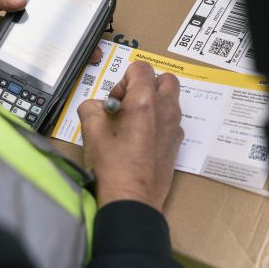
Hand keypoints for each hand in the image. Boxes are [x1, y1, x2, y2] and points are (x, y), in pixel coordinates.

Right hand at [77, 62, 183, 211]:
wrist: (134, 199)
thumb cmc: (114, 167)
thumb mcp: (92, 132)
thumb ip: (91, 108)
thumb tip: (97, 106)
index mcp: (145, 101)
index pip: (141, 68)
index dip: (124, 79)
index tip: (115, 100)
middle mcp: (165, 109)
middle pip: (164, 79)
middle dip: (145, 85)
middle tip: (128, 104)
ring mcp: (175, 126)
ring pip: (170, 98)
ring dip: (154, 101)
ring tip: (134, 120)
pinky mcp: (177, 142)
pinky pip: (171, 119)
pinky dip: (159, 119)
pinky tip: (142, 138)